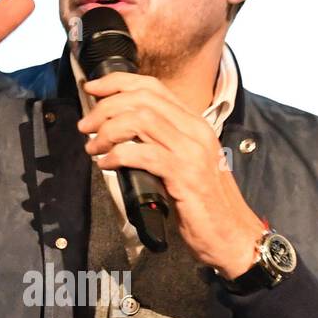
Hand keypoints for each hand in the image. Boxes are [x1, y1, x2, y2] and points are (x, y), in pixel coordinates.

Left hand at [78, 72, 264, 276]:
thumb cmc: (203, 204)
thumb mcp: (183, 164)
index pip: (153, 86)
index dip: (118, 83)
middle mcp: (195, 130)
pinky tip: (106, 165)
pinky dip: (117, 155)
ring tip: (93, 147)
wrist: (231, 234)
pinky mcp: (184, 175)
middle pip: (142, 99)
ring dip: (108, 130)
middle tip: (85, 126)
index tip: (92, 89)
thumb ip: (161, 143)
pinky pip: (142, 154)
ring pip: (140, 120)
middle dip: (105, 107)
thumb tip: (121, 133)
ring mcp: (191, 151)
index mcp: (194, 123)